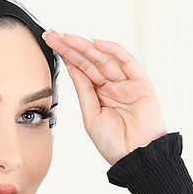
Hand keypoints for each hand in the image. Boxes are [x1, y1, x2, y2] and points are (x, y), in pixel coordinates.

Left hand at [42, 32, 167, 166]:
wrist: (134, 157)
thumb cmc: (114, 143)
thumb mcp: (91, 116)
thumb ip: (84, 91)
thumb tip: (73, 68)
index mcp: (100, 94)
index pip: (81, 70)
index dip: (67, 56)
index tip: (51, 44)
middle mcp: (113, 85)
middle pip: (90, 61)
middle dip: (71, 47)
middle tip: (53, 35)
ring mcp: (126, 82)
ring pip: (104, 58)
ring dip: (86, 47)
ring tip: (67, 37)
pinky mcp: (141, 83)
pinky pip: (126, 62)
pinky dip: (113, 51)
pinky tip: (96, 43)